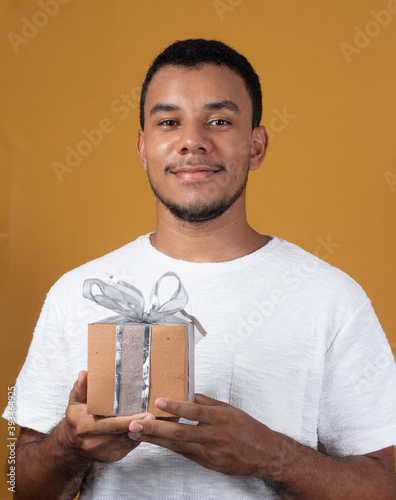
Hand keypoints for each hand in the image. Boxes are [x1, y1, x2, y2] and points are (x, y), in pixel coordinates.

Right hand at [63, 371, 154, 461]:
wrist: (73, 445)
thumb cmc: (77, 419)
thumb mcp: (76, 402)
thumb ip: (81, 388)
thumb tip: (84, 374)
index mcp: (86, 428)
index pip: (111, 424)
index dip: (129, 420)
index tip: (144, 413)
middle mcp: (95, 443)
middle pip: (122, 433)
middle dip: (140, 424)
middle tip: (154, 415)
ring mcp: (105, 452)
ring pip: (128, 440)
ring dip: (142, 431)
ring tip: (155, 420)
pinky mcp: (114, 457)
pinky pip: (130, 446)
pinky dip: (140, 436)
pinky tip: (148, 427)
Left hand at [128, 394, 272, 476]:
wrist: (265, 455)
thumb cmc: (248, 429)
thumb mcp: (231, 410)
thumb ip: (209, 403)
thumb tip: (189, 395)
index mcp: (222, 418)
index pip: (196, 412)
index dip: (176, 407)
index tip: (159, 402)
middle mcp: (215, 436)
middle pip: (181, 433)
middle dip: (156, 428)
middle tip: (136, 424)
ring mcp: (211, 453)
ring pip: (178, 446)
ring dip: (156, 440)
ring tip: (137, 433)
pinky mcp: (208, 464)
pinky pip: (185, 453)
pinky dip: (169, 447)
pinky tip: (155, 442)